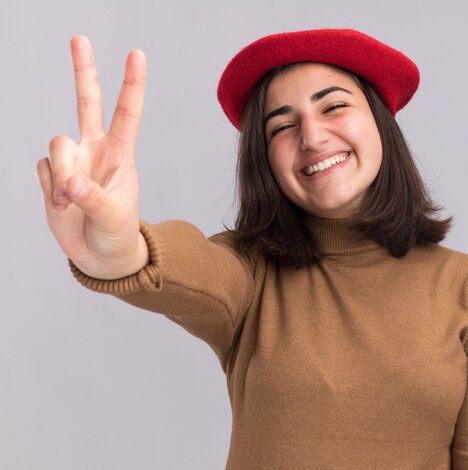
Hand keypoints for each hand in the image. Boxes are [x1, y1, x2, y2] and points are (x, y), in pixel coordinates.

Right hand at [36, 36, 148, 279]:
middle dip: (83, 70)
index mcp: (121, 153)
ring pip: (56, 146)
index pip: (127, 112)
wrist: (100, 255)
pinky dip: (49, 189)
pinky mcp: (52, 175)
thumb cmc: (117, 232)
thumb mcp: (114, 217)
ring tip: (70, 204)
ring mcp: (72, 161)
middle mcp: (95, 150)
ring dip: (60, 176)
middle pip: (87, 102)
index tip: (137, 54)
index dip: (132, 83)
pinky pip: (42, 169)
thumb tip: (70, 184)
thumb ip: (92, 199)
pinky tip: (62, 205)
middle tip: (79, 38)